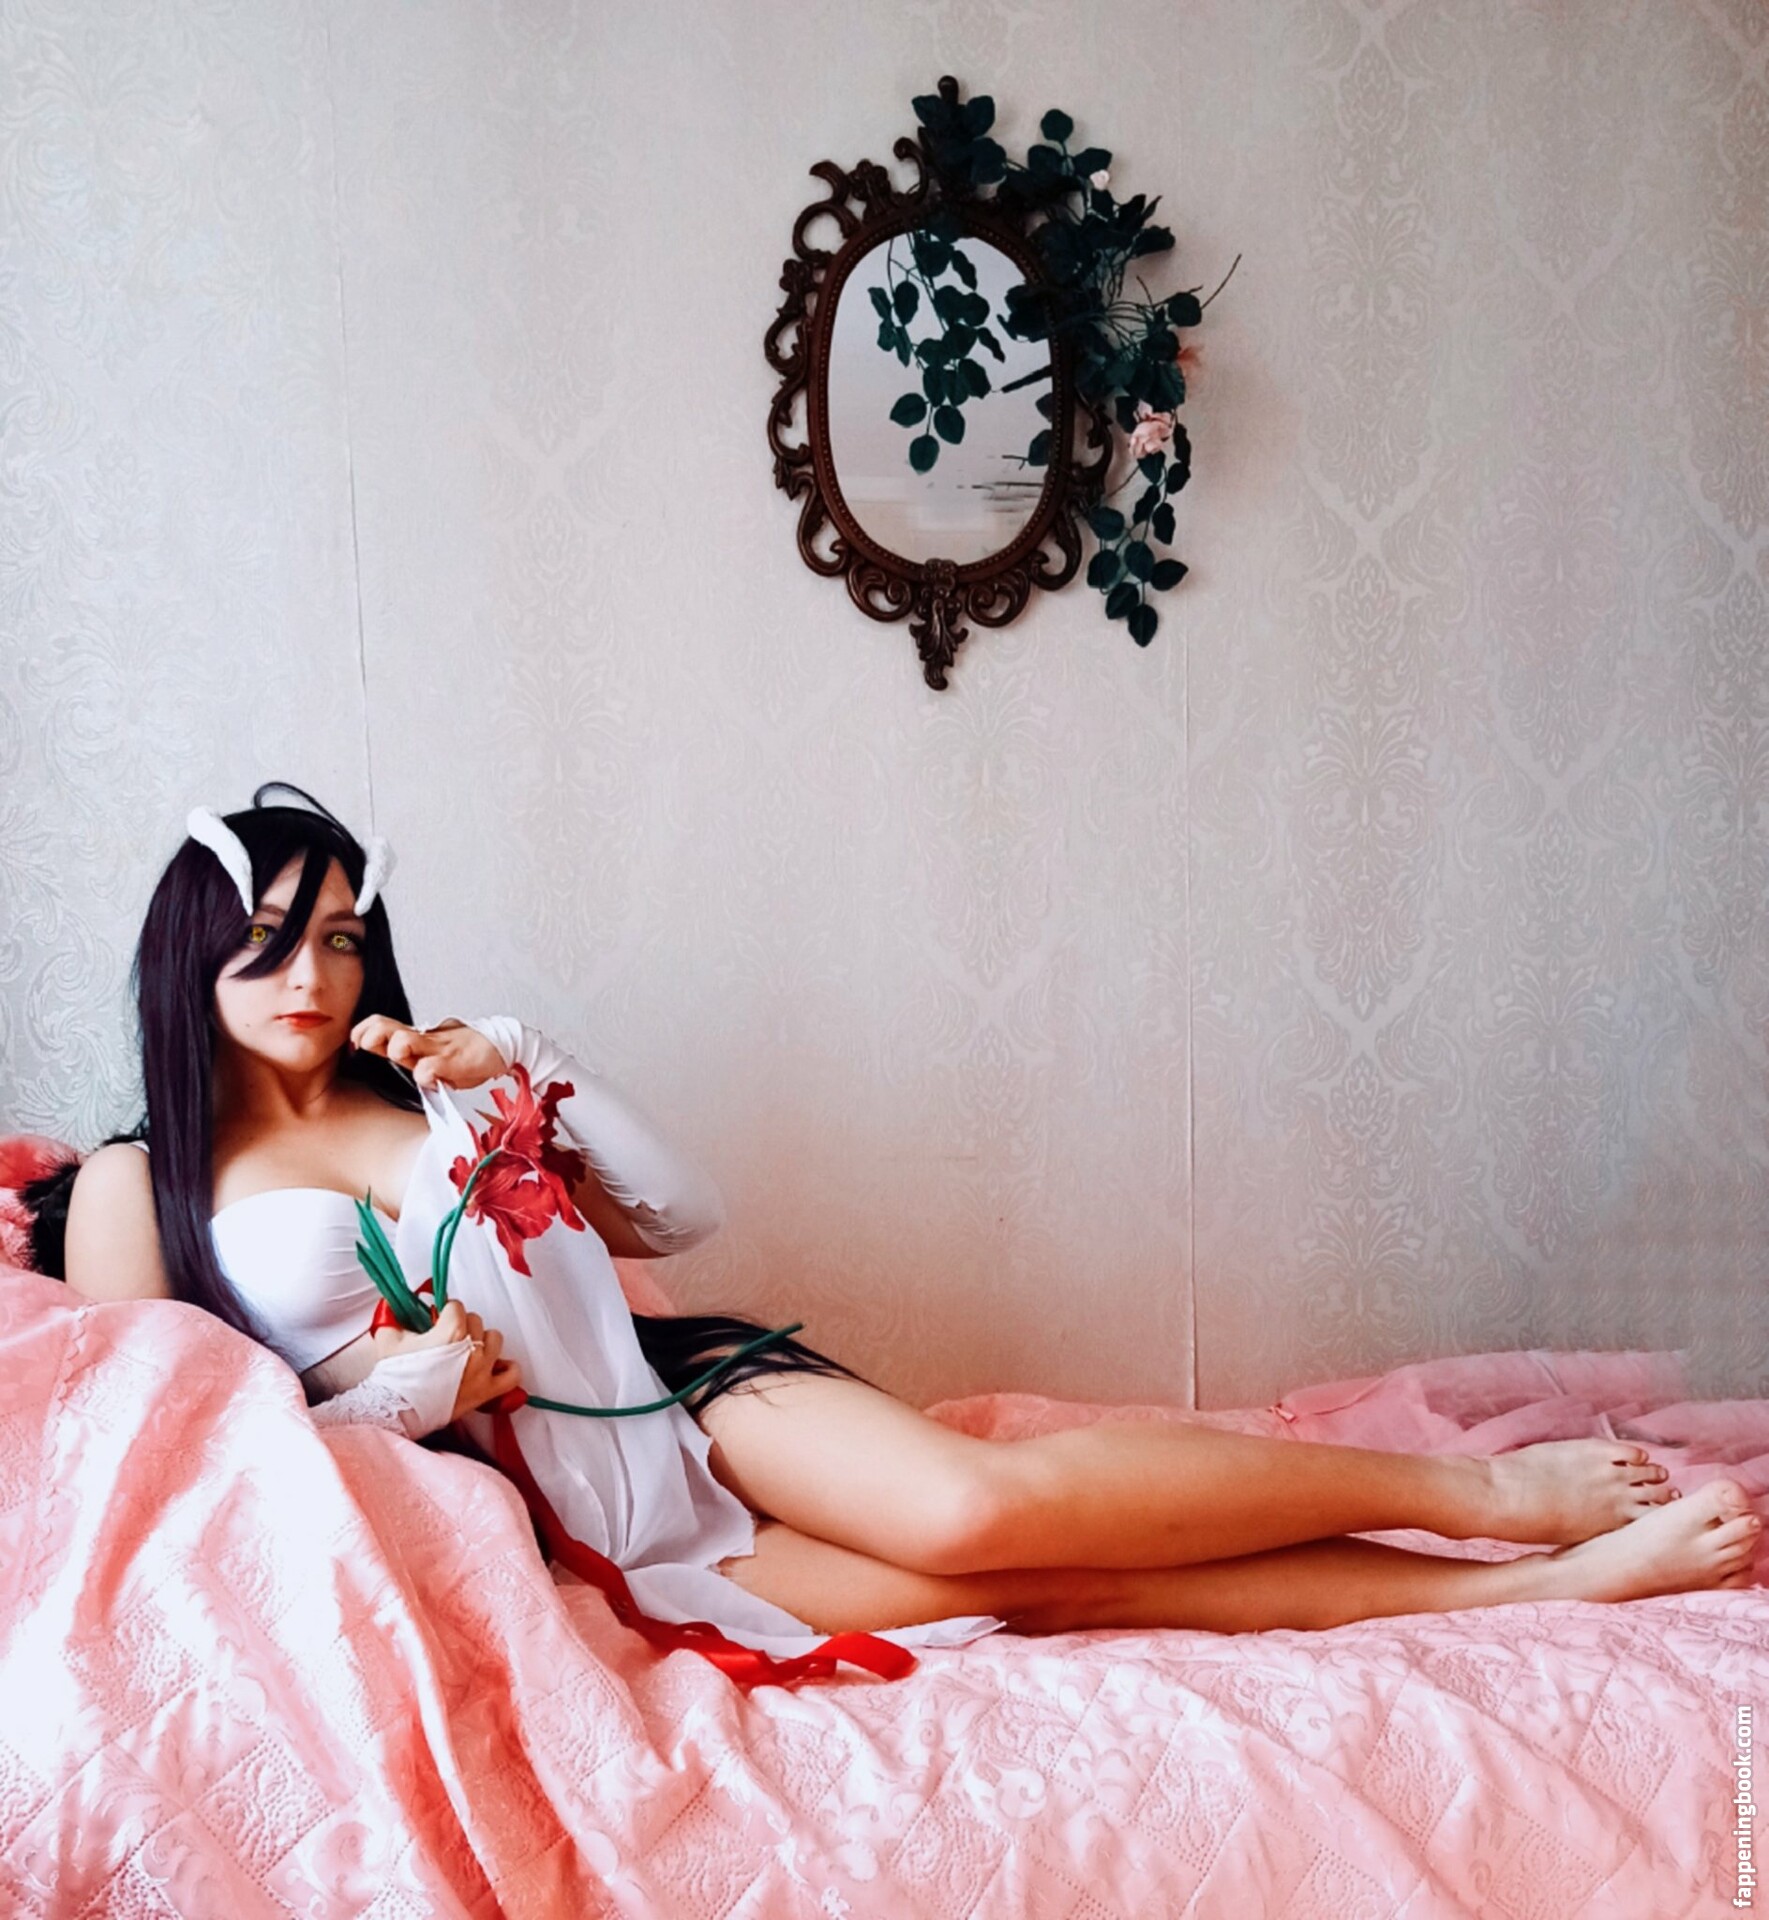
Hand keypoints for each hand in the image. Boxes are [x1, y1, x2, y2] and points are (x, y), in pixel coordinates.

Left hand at [349, 1014, 505, 1092]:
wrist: (501, 1046)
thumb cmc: (465, 1051)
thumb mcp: (435, 1050)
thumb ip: (414, 1054)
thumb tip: (390, 1052)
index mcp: (415, 1038)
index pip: (380, 1025)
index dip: (362, 1032)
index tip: (356, 1043)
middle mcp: (421, 1040)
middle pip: (384, 1027)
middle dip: (369, 1036)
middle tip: (367, 1045)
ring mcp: (437, 1049)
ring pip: (402, 1042)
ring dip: (395, 1049)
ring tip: (404, 1055)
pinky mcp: (454, 1062)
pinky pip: (429, 1068)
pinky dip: (424, 1075)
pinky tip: (431, 1079)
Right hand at [371, 1299, 523, 1419]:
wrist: (395, 1411)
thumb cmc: (393, 1379)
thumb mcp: (389, 1338)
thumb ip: (395, 1316)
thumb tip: (395, 1306)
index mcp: (451, 1332)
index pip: (457, 1307)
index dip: (445, 1312)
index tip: (439, 1318)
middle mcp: (472, 1350)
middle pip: (475, 1321)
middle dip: (461, 1326)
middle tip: (447, 1337)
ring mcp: (481, 1371)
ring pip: (495, 1339)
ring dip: (482, 1341)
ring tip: (467, 1349)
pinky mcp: (486, 1391)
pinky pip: (512, 1374)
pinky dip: (506, 1369)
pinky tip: (494, 1366)